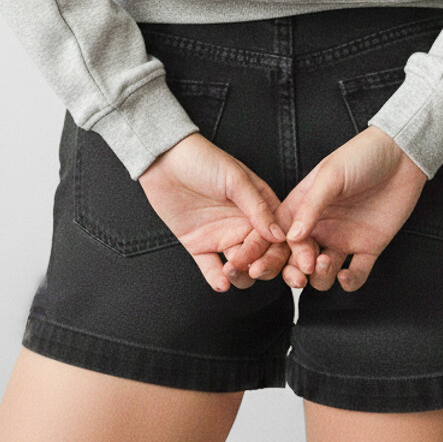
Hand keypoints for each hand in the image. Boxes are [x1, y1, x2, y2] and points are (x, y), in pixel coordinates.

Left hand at [138, 133, 288, 291]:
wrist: (163, 160)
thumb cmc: (202, 159)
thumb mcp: (235, 179)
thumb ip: (257, 207)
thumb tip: (279, 235)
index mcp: (259, 207)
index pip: (277, 237)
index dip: (279, 252)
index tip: (276, 262)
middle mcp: (243, 224)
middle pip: (262, 256)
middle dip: (262, 267)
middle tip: (252, 269)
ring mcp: (221, 235)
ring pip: (240, 267)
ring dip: (240, 275)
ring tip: (231, 271)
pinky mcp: (199, 244)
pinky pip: (211, 268)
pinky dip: (216, 279)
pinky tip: (220, 282)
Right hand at [221, 127, 427, 291]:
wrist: (402, 155)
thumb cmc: (361, 155)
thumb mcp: (330, 176)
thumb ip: (310, 206)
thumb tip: (290, 237)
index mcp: (304, 207)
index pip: (279, 236)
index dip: (269, 252)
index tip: (262, 265)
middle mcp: (320, 226)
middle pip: (296, 260)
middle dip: (291, 272)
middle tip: (297, 275)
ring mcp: (343, 238)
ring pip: (322, 273)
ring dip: (320, 275)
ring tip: (325, 262)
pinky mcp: (368, 247)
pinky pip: (356, 274)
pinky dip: (349, 282)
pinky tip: (346, 275)